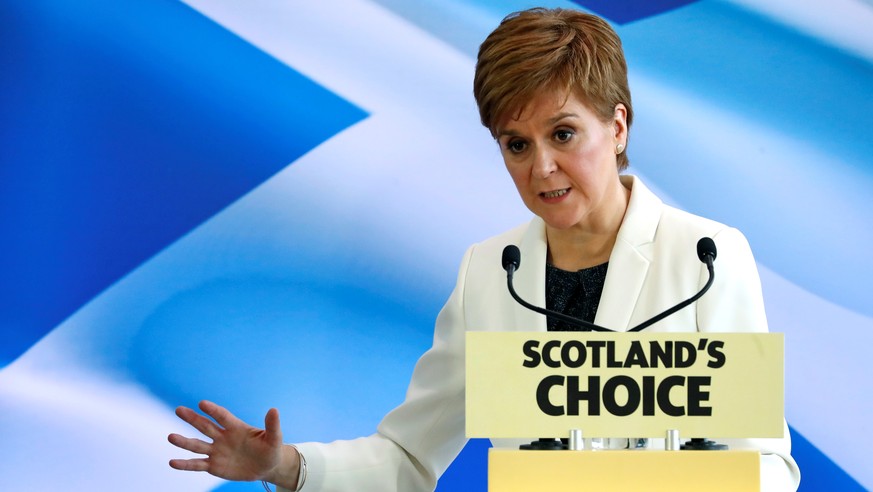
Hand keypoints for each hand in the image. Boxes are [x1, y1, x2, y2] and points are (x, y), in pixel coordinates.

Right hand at [168, 400, 298, 486]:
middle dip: (192, 418)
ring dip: (184, 442)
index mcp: (236, 427)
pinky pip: (197, 465)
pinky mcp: (213, 466)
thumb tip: (274, 409)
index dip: (213, 410)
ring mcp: (216, 451)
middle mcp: (223, 437)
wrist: (266, 466)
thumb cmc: (270, 449)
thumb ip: (272, 425)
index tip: (202, 403)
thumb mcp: (274, 438)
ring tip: (170, 437)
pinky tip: (172, 462)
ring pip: (197, 445)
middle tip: (178, 410)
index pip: (222, 416)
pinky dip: (185, 464)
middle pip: (205, 426)